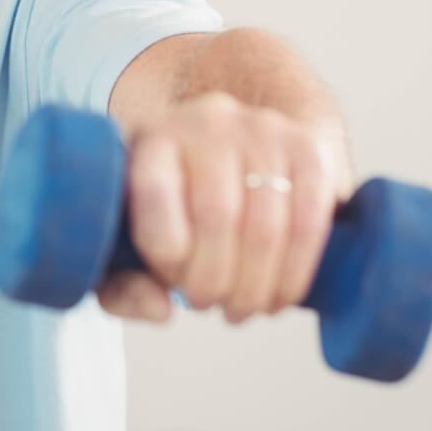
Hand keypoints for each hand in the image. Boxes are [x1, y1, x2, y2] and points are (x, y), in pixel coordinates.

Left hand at [97, 91, 354, 324]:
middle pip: (216, 214)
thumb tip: (161, 310)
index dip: (165, 255)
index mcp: (150, 134)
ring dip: (255, 286)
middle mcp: (206, 120)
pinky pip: (310, 221)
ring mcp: (262, 129)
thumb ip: (122, 280)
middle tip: (208, 305)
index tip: (171, 283)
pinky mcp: (308, 148)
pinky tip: (279, 296)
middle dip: (214, 280)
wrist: (232, 145)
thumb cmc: (171, 201)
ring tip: (242, 307)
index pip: (154, 192)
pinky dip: (295, 272)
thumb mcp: (128, 231)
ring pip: (266, 225)